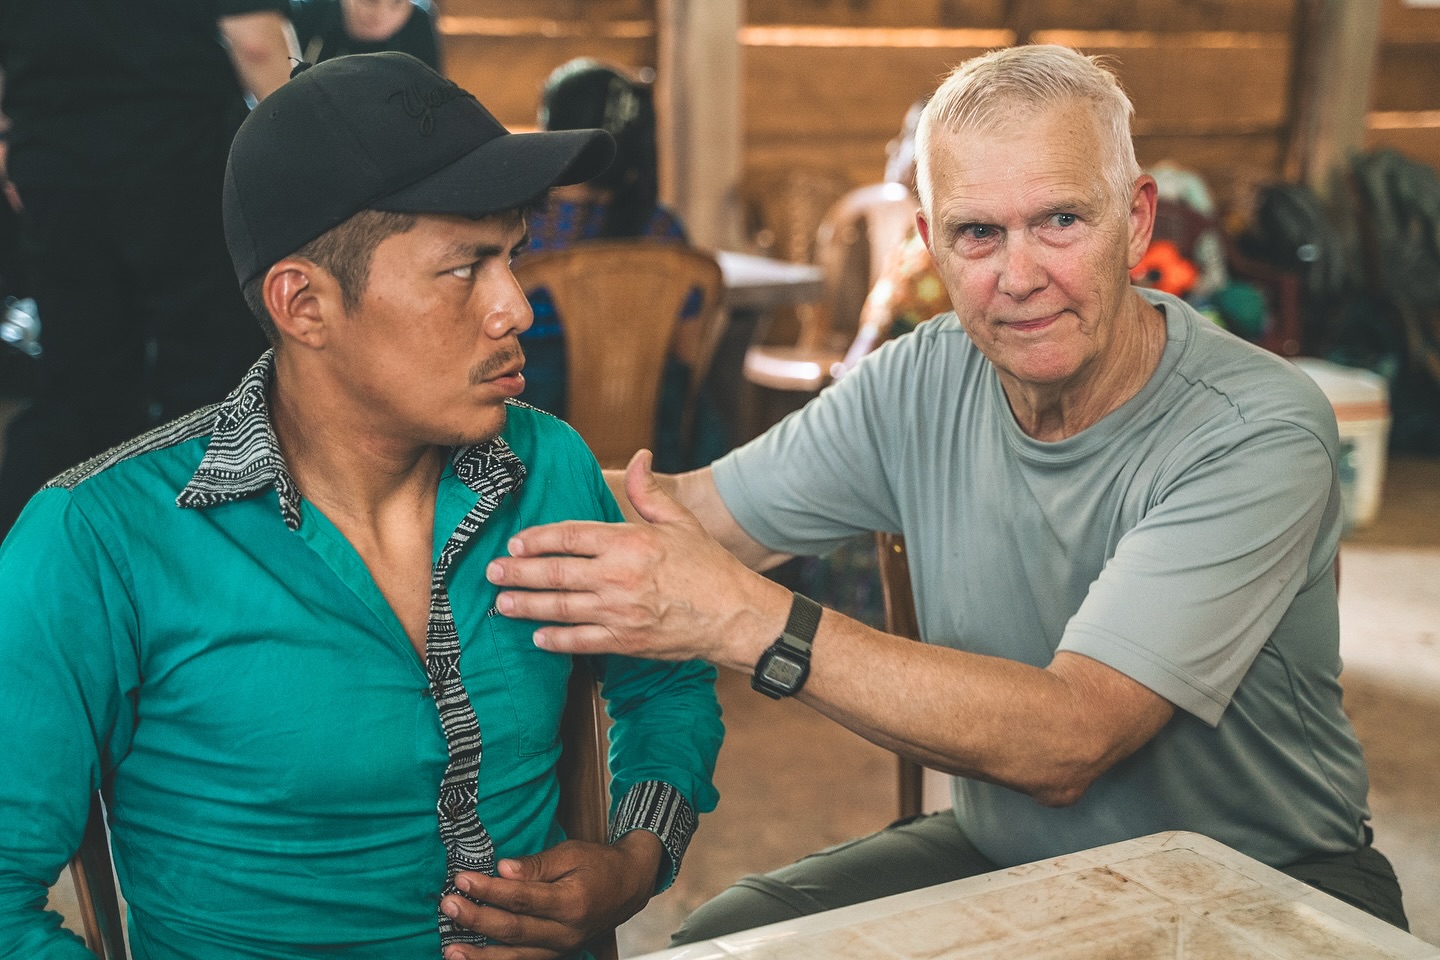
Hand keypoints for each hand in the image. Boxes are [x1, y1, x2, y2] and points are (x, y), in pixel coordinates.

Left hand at [439, 832, 661, 959]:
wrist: (629, 886)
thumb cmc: (599, 865)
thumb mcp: (571, 853)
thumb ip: (536, 866)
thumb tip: (503, 870)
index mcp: (572, 902)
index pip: (522, 899)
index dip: (490, 891)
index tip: (463, 880)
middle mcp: (567, 932)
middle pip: (515, 930)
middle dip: (477, 920)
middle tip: (449, 906)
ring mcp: (562, 948)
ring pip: (516, 957)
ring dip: (480, 955)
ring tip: (450, 950)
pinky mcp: (557, 955)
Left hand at [487, 450, 789, 671]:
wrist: (734, 614)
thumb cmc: (710, 567)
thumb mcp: (682, 522)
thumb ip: (649, 492)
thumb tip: (639, 458)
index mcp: (629, 542)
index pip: (570, 536)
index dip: (537, 538)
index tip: (516, 541)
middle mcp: (618, 576)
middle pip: (555, 572)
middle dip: (518, 572)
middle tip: (493, 572)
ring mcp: (619, 611)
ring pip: (560, 608)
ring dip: (526, 606)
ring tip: (502, 603)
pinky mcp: (626, 641)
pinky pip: (581, 641)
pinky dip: (555, 640)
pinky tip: (537, 637)